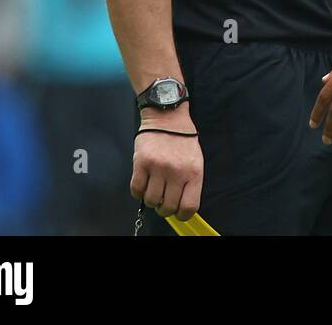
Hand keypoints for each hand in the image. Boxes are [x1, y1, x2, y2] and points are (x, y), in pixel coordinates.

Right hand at [130, 106, 203, 220]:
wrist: (167, 116)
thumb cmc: (183, 140)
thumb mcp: (196, 160)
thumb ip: (190, 182)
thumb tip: (182, 206)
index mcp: (194, 172)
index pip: (189, 206)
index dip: (182, 215)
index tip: (178, 213)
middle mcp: (177, 171)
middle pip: (168, 207)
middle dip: (164, 209)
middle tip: (163, 201)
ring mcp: (158, 167)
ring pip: (150, 200)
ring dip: (151, 199)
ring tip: (154, 188)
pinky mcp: (141, 162)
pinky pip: (136, 189)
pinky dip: (138, 191)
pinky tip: (144, 183)